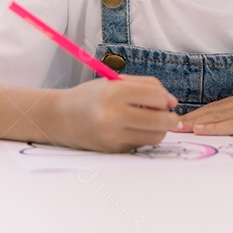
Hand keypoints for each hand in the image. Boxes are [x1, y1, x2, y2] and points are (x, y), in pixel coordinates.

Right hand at [52, 75, 178, 152]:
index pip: (157, 96)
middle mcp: (113, 116)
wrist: (60, 117)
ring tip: (150, 121)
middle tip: (169, 114)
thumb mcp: (115, 82)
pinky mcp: (113, 150)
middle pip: (161, 121)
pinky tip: (132, 129)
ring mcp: (113, 136)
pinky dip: (143, 137)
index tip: (163, 99)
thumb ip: (146, 86)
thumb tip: (172, 102)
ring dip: (160, 129)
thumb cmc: (90, 97)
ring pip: (155, 137)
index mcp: (114, 93)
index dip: (165, 98)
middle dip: (171, 117)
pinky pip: (141, 145)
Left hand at [175, 90, 232, 135]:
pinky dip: (214, 127)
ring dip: (195, 122)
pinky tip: (200, 130)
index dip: (197, 114)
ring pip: (218, 115)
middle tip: (170, 124)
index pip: (217, 107)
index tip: (181, 121)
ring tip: (177, 127)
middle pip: (212, 109)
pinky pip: (232, 124)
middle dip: (190, 118)